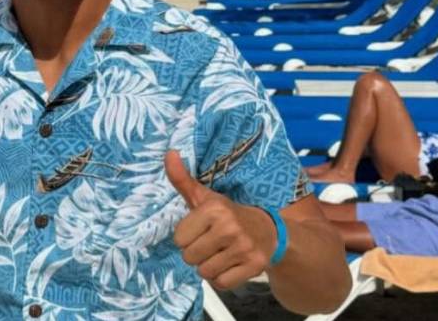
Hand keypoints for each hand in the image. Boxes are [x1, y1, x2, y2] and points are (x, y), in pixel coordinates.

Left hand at [165, 151, 277, 289]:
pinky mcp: (255, 266)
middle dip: (197, 253)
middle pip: (190, 257)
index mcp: (215, 209)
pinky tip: (230, 265)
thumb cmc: (229, 214)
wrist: (268, 231)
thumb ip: (183, 179)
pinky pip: (222, 284)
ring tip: (220, 253)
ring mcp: (244, 248)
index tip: (201, 230)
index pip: (179, 238)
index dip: (187, 237)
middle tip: (211, 243)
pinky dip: (223, 278)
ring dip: (209, 266)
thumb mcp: (205, 196)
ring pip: (205, 272)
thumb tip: (169, 153)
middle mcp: (230, 227)